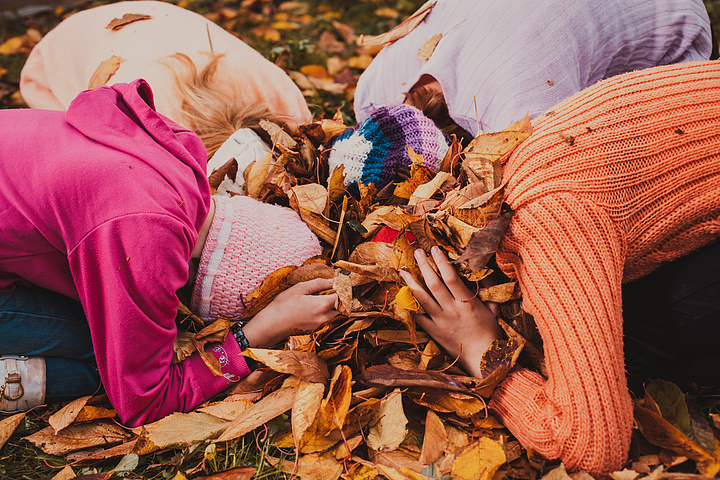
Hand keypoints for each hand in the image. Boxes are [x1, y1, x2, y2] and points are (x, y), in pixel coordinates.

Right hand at [242, 278, 338, 347]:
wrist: (270, 326)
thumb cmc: (282, 306)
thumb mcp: (299, 289)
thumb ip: (318, 284)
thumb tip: (332, 280)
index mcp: (322, 305)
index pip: (342, 297)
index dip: (344, 289)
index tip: (341, 283)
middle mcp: (324, 318)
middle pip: (342, 308)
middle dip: (341, 299)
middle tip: (334, 291)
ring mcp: (320, 326)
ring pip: (336, 316)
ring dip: (334, 307)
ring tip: (325, 298)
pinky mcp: (315, 331)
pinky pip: (328, 321)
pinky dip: (327, 314)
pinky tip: (316, 308)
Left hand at [398, 246, 502, 376]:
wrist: (485, 360)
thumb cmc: (491, 335)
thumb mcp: (493, 312)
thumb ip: (487, 298)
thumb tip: (485, 284)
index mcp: (467, 303)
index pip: (451, 277)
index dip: (442, 262)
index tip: (435, 249)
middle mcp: (452, 310)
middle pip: (434, 283)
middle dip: (424, 266)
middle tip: (418, 252)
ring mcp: (441, 321)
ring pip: (423, 298)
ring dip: (412, 283)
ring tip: (403, 270)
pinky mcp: (434, 332)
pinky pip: (419, 317)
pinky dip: (412, 307)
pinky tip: (404, 296)